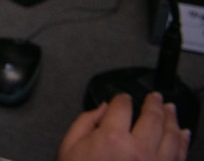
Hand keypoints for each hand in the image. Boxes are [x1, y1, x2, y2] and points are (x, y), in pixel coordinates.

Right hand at [58, 92, 190, 160]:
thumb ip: (84, 123)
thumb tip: (102, 109)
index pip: (122, 107)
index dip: (122, 99)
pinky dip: (183, 142)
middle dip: (154, 103)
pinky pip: (179, 156)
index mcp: (111, 138)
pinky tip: (183, 134)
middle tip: (155, 97)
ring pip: (171, 135)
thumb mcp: (69, 149)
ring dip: (172, 118)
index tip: (123, 98)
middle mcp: (138, 150)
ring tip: (171, 109)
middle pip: (152, 117)